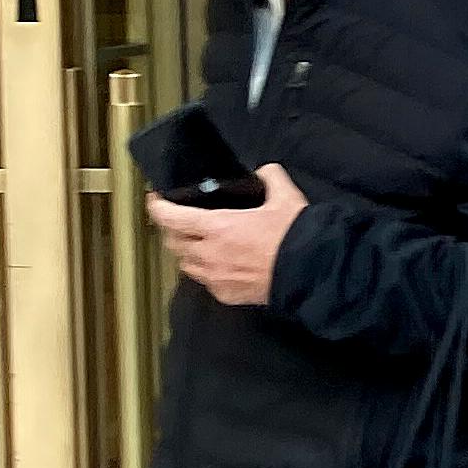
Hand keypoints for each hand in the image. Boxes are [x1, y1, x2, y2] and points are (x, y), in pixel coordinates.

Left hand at [146, 164, 307, 306]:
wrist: (311, 274)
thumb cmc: (294, 235)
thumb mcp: (286, 197)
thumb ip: (271, 177)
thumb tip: (264, 171)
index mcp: (217, 228)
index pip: (170, 217)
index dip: (157, 206)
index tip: (156, 198)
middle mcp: (208, 255)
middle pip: (172, 243)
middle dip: (170, 229)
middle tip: (179, 218)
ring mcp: (215, 279)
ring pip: (185, 264)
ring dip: (186, 252)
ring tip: (197, 243)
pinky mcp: (226, 296)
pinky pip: (205, 281)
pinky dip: (205, 270)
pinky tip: (219, 263)